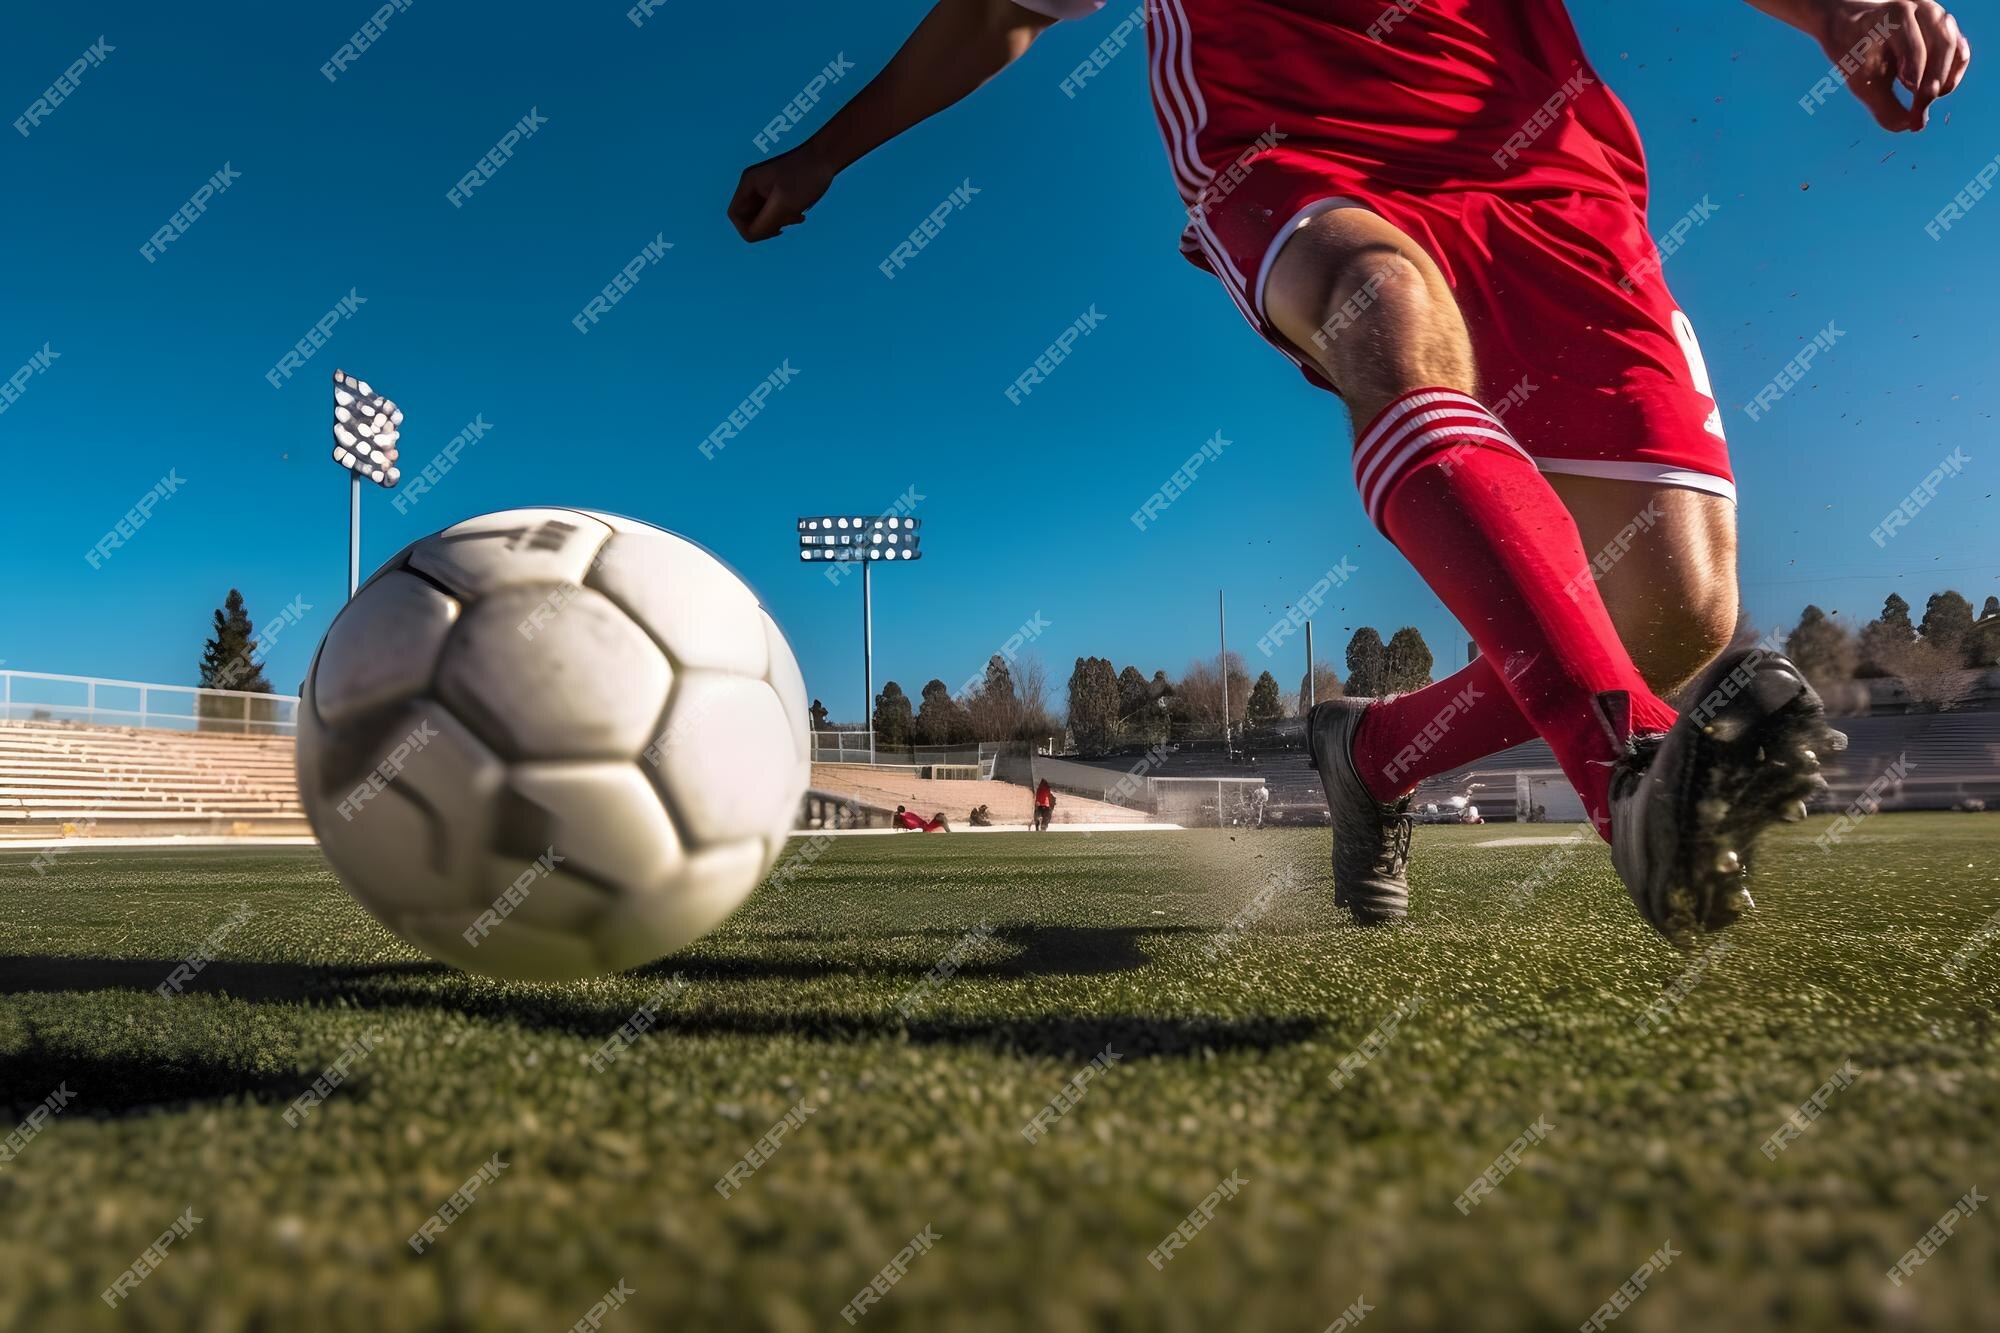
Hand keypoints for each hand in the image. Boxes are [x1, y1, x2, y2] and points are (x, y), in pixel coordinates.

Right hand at [727, 144, 835, 241]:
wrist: (827, 156)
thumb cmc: (806, 176)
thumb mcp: (784, 204)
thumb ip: (764, 222)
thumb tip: (751, 236)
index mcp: (749, 184)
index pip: (735, 215)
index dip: (748, 229)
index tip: (769, 231)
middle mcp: (754, 185)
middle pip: (749, 217)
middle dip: (766, 226)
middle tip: (786, 223)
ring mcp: (765, 187)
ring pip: (763, 216)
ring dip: (778, 222)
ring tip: (796, 216)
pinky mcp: (778, 190)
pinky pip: (774, 211)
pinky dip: (785, 217)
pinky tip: (800, 215)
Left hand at [1815, 0, 1970, 129]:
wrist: (1853, 26)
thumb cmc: (1855, 53)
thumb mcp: (1861, 81)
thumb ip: (1883, 106)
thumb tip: (1910, 127)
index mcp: (1896, 16)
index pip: (1915, 49)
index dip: (1916, 80)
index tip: (1913, 107)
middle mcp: (1922, 11)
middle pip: (1942, 47)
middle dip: (1933, 84)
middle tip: (1920, 111)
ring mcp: (1938, 17)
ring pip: (1956, 50)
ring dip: (1944, 81)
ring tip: (1923, 101)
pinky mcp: (1946, 28)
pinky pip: (1960, 53)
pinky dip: (1951, 75)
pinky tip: (1934, 91)